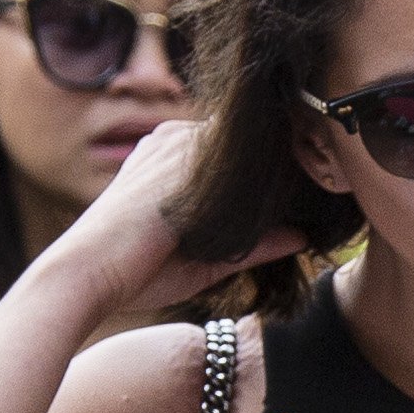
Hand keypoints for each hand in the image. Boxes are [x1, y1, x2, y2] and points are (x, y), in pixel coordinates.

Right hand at [31, 120, 302, 325]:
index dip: (271, 172)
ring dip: (281, 166)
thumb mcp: (206, 260)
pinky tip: (298, 191)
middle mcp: (174, 139)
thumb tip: (303, 237)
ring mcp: (176, 140)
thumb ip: (254, 245)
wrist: (86, 273)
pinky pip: (239, 156)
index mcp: (170, 156)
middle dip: (284, 162)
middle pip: (247, 141)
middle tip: (327, 184)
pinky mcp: (178, 151)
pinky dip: (269, 175)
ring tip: (321, 190)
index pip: (237, 153)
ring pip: (247, 143)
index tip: (306, 188)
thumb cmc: (135, 273)